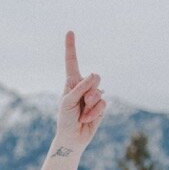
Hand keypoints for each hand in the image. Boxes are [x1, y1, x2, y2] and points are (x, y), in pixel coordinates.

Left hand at [54, 31, 106, 151]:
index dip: (71, 47)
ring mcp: (94, 95)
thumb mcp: (67, 103)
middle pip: (95, 77)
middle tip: (80, 104)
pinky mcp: (101, 105)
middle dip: (89, 91)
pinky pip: (104, 103)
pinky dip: (95, 113)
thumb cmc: (64, 120)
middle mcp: (83, 86)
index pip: (72, 62)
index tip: (69, 31)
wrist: (72, 138)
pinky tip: (87, 119)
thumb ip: (80, 88)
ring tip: (81, 114)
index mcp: (71, 82)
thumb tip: (94, 74)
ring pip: (99, 91)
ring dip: (90, 105)